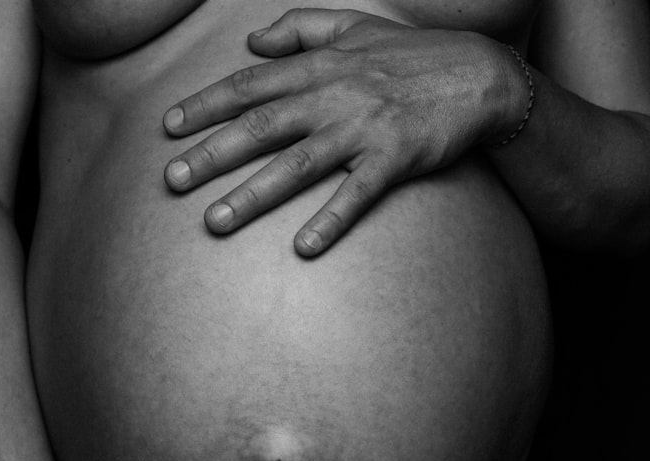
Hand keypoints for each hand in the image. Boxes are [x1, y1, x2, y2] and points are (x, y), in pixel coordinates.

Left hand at [163, 9, 524, 255]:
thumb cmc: (413, 53)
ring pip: (297, 164)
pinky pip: (357, 193)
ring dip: (253, 195)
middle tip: (171, 182)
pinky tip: (303, 247)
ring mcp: (363, 128)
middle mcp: (333, 95)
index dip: (206, 105)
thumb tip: (253, 38)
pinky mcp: (395, 157)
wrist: (481, 75)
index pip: (249, 86)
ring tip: (215, 222)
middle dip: (210, 154)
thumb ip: (300, 27)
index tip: (169, 128)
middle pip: (260, 127)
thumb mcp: (354, 24)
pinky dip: (331, 219)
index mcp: (319, 65)